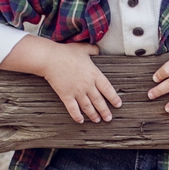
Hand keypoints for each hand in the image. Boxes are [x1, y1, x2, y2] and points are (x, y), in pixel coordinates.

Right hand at [0, 37, 120, 123]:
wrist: (50, 59)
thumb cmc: (66, 52)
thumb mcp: (83, 48)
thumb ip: (93, 50)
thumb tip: (98, 49)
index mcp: (94, 74)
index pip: (108, 89)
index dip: (114, 98)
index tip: (118, 104)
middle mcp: (87, 85)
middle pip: (99, 101)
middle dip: (105, 111)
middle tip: (109, 118)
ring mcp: (77, 92)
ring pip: (88, 107)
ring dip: (93, 115)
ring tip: (97, 120)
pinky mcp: (66, 96)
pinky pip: (73, 109)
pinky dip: (77, 116)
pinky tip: (80, 121)